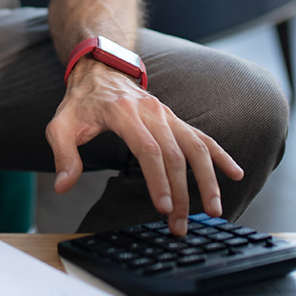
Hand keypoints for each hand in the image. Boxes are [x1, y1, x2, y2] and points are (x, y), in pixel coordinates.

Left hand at [46, 58, 242, 235]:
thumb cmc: (81, 102)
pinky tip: (235, 173)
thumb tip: (63, 185)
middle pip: (174, 155)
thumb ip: (63, 155)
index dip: (158, 179)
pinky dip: (221, 155)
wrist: (101, 71)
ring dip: (207, 180)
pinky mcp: (175, 120)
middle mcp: (151, 112)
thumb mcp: (60, 125)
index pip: (147, 150)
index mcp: (123, 113)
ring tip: (213, 210)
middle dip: (181, 193)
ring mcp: (167, 116)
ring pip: (195, 148)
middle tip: (180, 224)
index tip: (163, 207)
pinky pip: (202, 137)